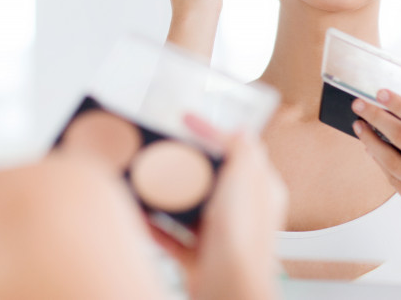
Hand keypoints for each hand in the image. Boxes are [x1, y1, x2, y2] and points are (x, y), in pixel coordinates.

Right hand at [150, 118, 286, 299]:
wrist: (230, 288)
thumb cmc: (243, 239)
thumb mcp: (245, 181)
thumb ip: (244, 152)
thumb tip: (243, 130)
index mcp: (259, 189)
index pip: (234, 150)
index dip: (209, 131)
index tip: (185, 119)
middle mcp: (241, 212)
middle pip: (210, 178)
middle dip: (184, 163)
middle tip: (163, 148)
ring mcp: (220, 235)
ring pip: (189, 207)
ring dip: (168, 194)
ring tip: (147, 178)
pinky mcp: (201, 256)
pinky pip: (173, 236)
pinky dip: (156, 226)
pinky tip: (141, 215)